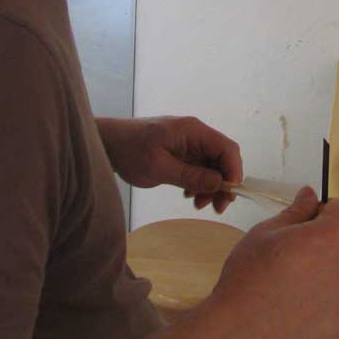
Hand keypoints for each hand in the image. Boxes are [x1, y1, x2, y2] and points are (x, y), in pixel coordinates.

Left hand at [96, 116, 241, 213]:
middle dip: (223, 183)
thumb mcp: (159, 167)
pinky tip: (189, 196)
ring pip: (212, 166)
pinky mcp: (180, 153)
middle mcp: (195, 135)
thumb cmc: (129, 151)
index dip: (234, 171)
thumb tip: (220, 183)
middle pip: (222, 158)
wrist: (105, 143)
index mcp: (193, 131)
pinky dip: (199, 183)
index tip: (229, 194)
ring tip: (199, 205)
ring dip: (211, 186)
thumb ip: (191, 176)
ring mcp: (187, 144)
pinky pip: (199, 168)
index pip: (227, 148)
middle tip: (216, 207)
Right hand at [208, 187, 338, 338]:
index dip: (336, 209)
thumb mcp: (264, 234)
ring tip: (320, 268)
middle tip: (317, 241)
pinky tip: (312, 297)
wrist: (241, 330)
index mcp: (326, 239)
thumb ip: (295, 212)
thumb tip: (310, 195)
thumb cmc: (247, 278)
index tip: (319, 215)